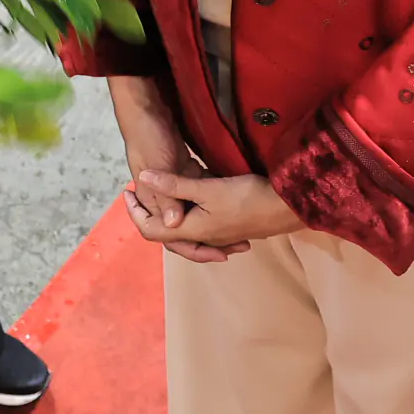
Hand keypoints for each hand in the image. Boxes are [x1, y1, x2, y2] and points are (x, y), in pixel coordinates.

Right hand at [109, 76, 248, 262]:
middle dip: (207, 242)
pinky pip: (199, 191)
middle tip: (237, 247)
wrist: (145, 107)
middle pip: (181, 228)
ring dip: (212, 221)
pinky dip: (212, 199)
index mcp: (153, 198)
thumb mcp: (159, 163)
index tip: (219, 253)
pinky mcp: (182, 168)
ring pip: (192, 211)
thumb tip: (174, 224)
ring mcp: (172, 182)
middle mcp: (161, 195)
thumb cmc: (149, 134)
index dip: (189, 247)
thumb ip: (168, 192)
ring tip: (240, 232)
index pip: (164, 233)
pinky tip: (233, 200)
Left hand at [133, 170, 305, 255]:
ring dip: (170, 213)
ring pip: (185, 228)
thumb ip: (174, 185)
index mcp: (191, 230)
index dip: (134, 212)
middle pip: (166, 231)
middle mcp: (202, 237)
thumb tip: (142, 177)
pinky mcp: (229, 227)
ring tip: (160, 191)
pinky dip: (189, 213)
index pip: (150, 230)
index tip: (126, 191)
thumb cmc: (247, 198)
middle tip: (138, 190)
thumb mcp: (207, 188)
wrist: (287, 207)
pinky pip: (201, 225)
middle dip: (149, 212)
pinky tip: (193, 199)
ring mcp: (217, 234)